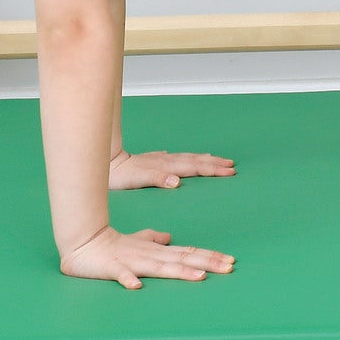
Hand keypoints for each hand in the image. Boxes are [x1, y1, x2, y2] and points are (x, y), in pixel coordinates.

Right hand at [60, 225, 234, 289]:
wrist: (83, 244)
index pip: (188, 252)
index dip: (209, 256)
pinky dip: (128, 280)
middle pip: (183, 258)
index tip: (230, 260)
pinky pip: (121, 276)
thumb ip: (154, 238)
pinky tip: (136, 287)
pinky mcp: (113, 268)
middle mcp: (150, 256)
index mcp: (157, 251)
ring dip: (180, 271)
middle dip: (207, 262)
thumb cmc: (112, 245)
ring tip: (199, 276)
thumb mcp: (137, 241)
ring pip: (160, 267)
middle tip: (230, 267)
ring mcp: (132, 262)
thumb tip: (170, 238)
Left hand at [110, 147, 236, 190]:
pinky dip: (186, 159)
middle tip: (232, 165)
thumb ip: (159, 179)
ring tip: (217, 159)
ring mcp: (160, 160)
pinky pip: (176, 158)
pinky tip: (186, 158)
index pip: (195, 167)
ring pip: (187, 158)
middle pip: (195, 161)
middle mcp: (166, 161)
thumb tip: (177, 181)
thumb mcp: (139, 179)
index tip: (230, 171)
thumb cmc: (121, 176)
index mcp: (167, 166)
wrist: (107, 164)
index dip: (213, 170)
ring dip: (204, 159)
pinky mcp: (153, 161)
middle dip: (214, 164)